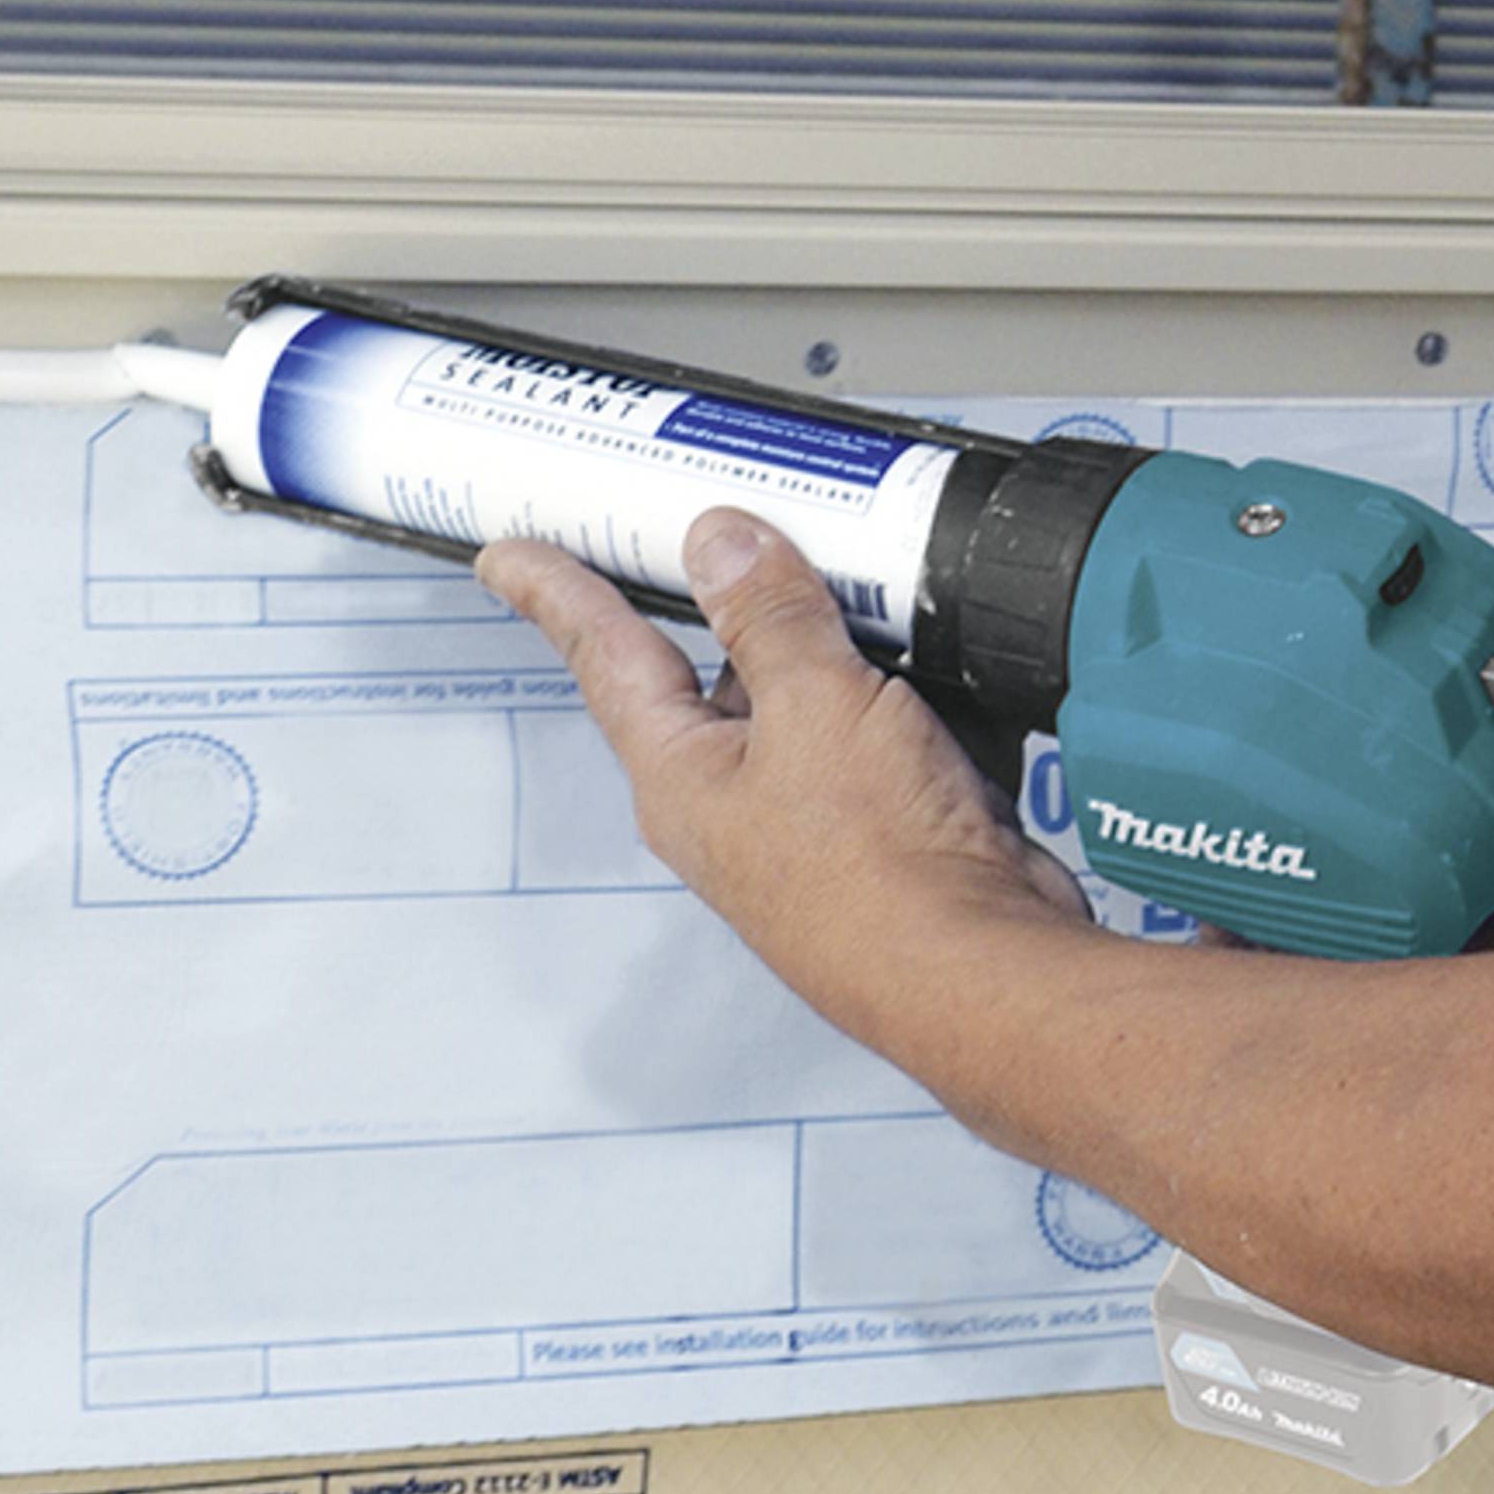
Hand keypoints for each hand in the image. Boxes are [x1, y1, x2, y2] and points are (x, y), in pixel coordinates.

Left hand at [477, 511, 1089, 1046]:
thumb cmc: (880, 875)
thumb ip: (770, 615)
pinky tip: (941, 662)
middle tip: (734, 524)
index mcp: (682, 774)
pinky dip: (909, 691)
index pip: (603, 657)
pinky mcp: (890, 826)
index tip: (511, 555)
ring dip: (840, 642)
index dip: (556, 594)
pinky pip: (884, 731)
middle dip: (737, 600)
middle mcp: (735, 800)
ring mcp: (814, 817)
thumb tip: (723, 545)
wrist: (981, 969)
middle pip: (717, 669)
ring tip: (868, 581)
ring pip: (811, 696)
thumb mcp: (817, 704)